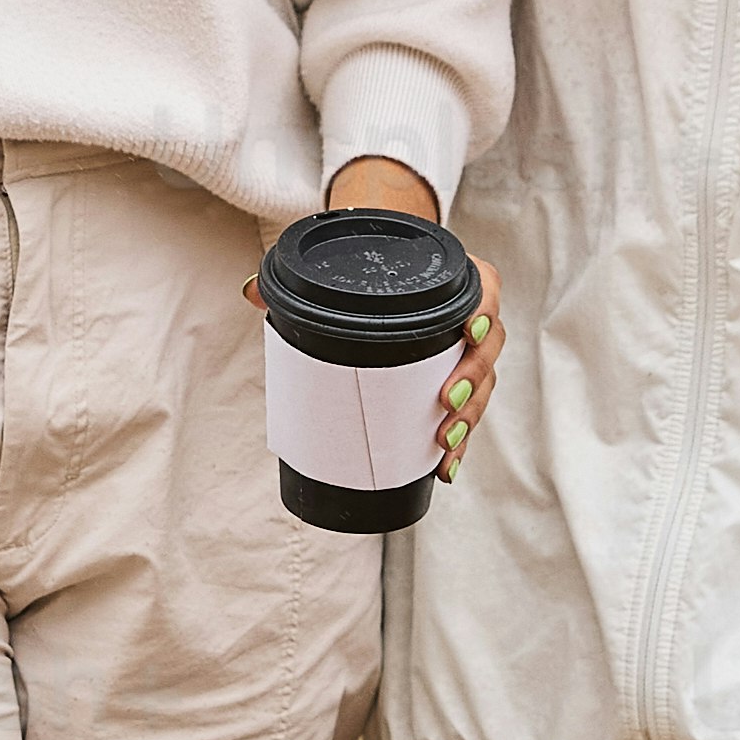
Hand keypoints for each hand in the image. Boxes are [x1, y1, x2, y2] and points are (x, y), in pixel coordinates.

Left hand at [324, 151, 502, 464]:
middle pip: (487, 348)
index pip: (485, 288)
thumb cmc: (373, 276)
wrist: (387, 277)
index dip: (485, 310)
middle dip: (473, 380)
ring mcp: (465, 354)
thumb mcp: (344, 271)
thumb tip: (251, 290)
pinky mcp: (457, 385)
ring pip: (483, 386)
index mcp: (453, 280)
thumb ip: (301, 278)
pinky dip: (459, 443)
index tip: (470, 331)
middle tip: (446, 403)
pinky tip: (443, 468)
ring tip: (444, 444)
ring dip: (469, 418)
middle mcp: (469, 316)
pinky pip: (468, 414)